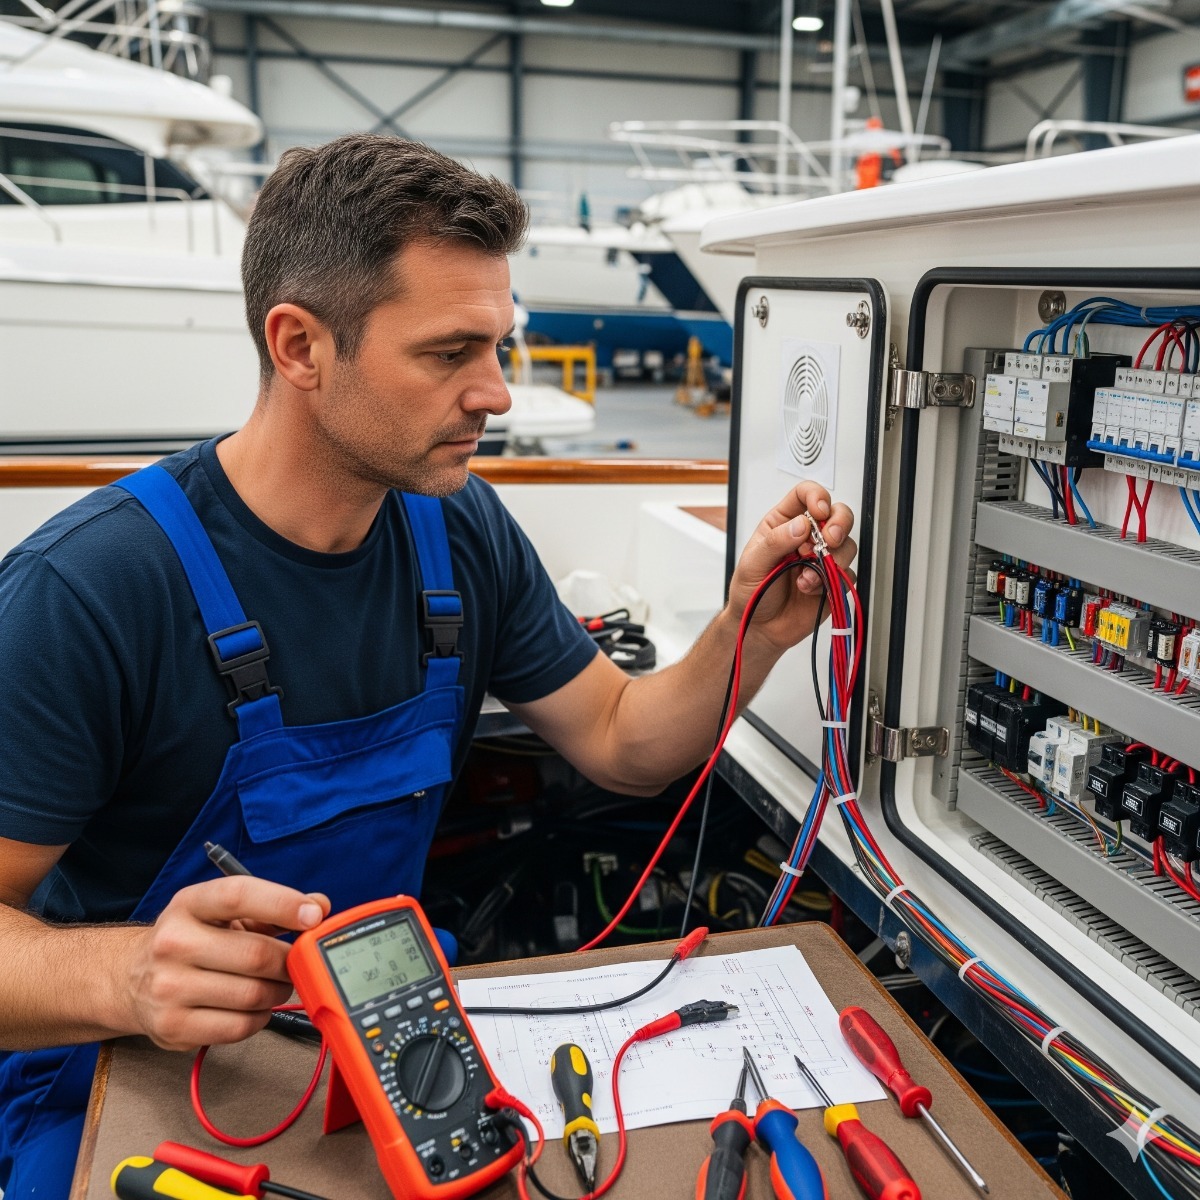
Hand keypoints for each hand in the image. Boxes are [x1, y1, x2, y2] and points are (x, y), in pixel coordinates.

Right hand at [116, 876, 330, 1050]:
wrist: (131, 980)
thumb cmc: (192, 940)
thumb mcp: (223, 914)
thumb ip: (272, 909)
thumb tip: (319, 906)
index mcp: (189, 904)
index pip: (238, 895)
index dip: (283, 903)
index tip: (314, 914)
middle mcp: (172, 943)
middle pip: (256, 954)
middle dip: (288, 960)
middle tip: (294, 962)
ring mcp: (168, 988)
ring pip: (253, 994)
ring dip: (277, 991)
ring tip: (273, 984)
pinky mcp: (173, 1027)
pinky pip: (240, 1026)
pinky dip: (260, 1018)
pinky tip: (254, 1007)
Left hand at [726, 481, 856, 651]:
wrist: (760, 628)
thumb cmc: (751, 592)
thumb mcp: (753, 563)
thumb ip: (776, 541)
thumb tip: (801, 525)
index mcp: (783, 523)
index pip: (805, 495)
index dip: (817, 496)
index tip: (819, 512)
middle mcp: (806, 537)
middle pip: (837, 514)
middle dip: (839, 523)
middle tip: (829, 539)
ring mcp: (821, 558)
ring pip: (847, 544)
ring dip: (831, 558)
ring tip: (806, 576)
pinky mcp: (833, 580)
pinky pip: (847, 573)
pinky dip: (831, 580)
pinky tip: (810, 589)